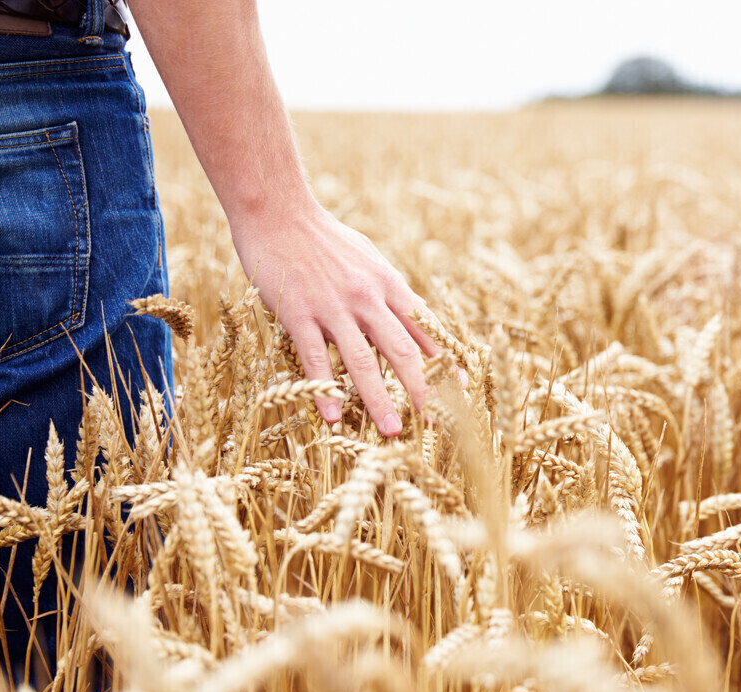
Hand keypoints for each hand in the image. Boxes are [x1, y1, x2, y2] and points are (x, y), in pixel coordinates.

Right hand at [229, 199, 439, 435]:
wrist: (279, 211)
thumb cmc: (327, 239)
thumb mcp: (372, 261)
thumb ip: (395, 293)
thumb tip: (422, 319)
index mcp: (389, 285)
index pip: (426, 331)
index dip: (445, 363)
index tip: (461, 391)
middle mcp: (368, 298)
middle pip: (403, 351)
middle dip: (422, 390)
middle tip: (434, 425)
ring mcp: (333, 307)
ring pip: (363, 361)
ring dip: (379, 399)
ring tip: (392, 430)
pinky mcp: (299, 312)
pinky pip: (316, 358)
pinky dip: (325, 390)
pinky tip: (333, 416)